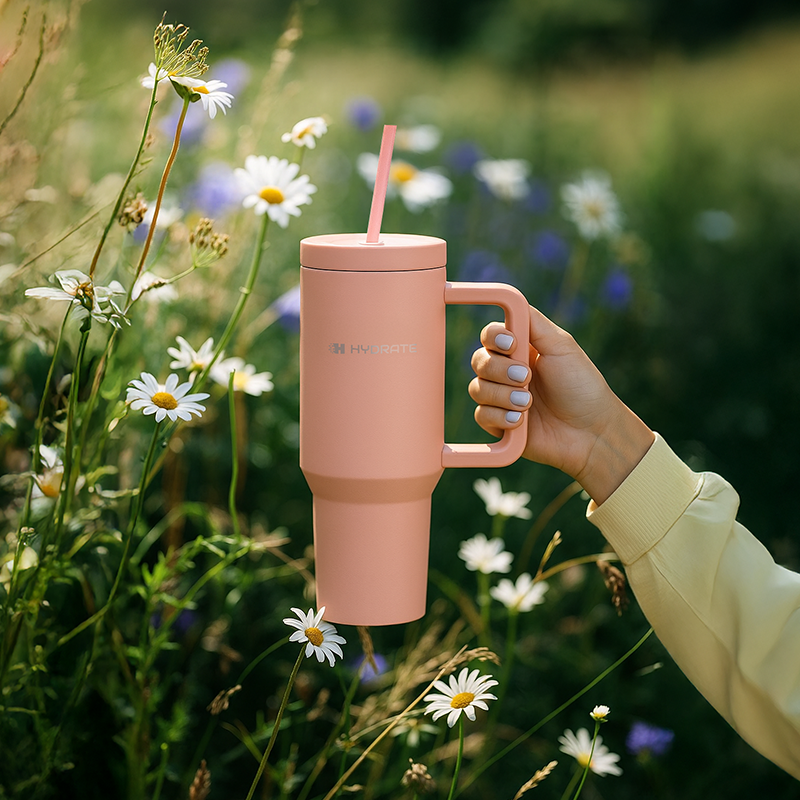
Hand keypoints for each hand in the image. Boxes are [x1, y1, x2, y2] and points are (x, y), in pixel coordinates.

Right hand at [469, 306, 654, 503]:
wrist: (591, 431)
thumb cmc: (582, 386)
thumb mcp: (562, 347)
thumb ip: (534, 322)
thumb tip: (511, 299)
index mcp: (520, 349)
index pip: (490, 335)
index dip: (492, 337)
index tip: (510, 344)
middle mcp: (506, 372)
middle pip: (478, 360)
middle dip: (499, 370)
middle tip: (526, 378)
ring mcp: (501, 398)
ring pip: (477, 388)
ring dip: (502, 395)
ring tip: (528, 403)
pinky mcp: (498, 424)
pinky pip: (481, 415)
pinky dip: (500, 417)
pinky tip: (521, 421)